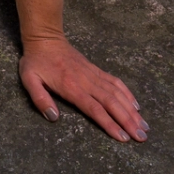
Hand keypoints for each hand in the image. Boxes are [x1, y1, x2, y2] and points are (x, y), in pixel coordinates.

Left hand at [18, 37, 146, 142]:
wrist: (45, 37)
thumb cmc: (36, 61)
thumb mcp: (29, 80)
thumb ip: (40, 99)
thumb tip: (53, 117)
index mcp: (71, 87)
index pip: (95, 109)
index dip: (110, 123)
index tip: (123, 137)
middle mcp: (86, 81)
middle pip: (112, 103)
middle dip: (128, 120)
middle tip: (142, 136)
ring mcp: (93, 74)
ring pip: (117, 93)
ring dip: (131, 110)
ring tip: (144, 125)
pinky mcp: (96, 69)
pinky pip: (115, 82)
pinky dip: (127, 93)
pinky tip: (135, 105)